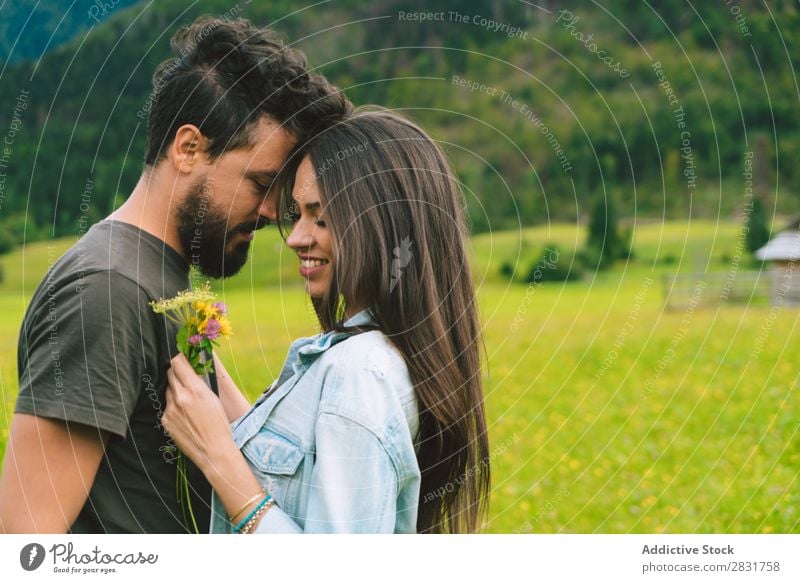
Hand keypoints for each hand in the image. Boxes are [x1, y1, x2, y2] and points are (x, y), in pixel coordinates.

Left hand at [163, 353, 237, 472]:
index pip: (178, 362)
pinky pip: (167, 405)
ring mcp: (170, 409)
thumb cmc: (219, 424)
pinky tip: (185, 415)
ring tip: (188, 401)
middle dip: (177, 373)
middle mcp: (180, 397)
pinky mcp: (165, 420)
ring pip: (168, 390)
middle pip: (170, 374)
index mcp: (195, 389)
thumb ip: (199, 384)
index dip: (179, 358)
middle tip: (184, 375)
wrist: (213, 450)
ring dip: (175, 390)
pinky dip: (174, 405)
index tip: (182, 358)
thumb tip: (191, 372)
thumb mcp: (213, 398)